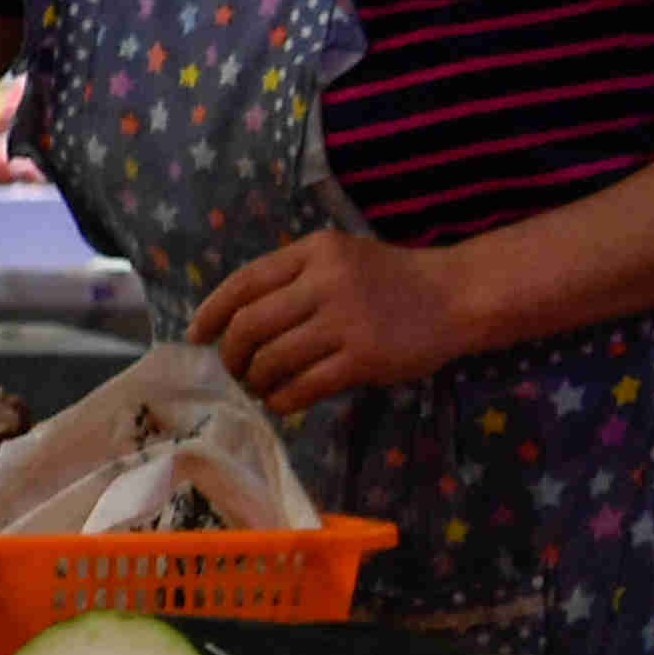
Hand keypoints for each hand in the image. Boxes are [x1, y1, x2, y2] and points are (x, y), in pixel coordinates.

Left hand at [193, 230, 494, 415]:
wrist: (457, 296)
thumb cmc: (391, 280)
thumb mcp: (340, 260)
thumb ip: (293, 281)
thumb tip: (234, 324)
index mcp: (313, 252)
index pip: (243, 282)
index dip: (211, 312)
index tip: (196, 336)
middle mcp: (325, 281)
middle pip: (250, 325)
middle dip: (232, 354)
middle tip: (235, 370)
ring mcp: (346, 320)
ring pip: (273, 359)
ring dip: (256, 380)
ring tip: (259, 387)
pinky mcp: (364, 358)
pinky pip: (305, 386)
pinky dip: (283, 399)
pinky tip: (283, 402)